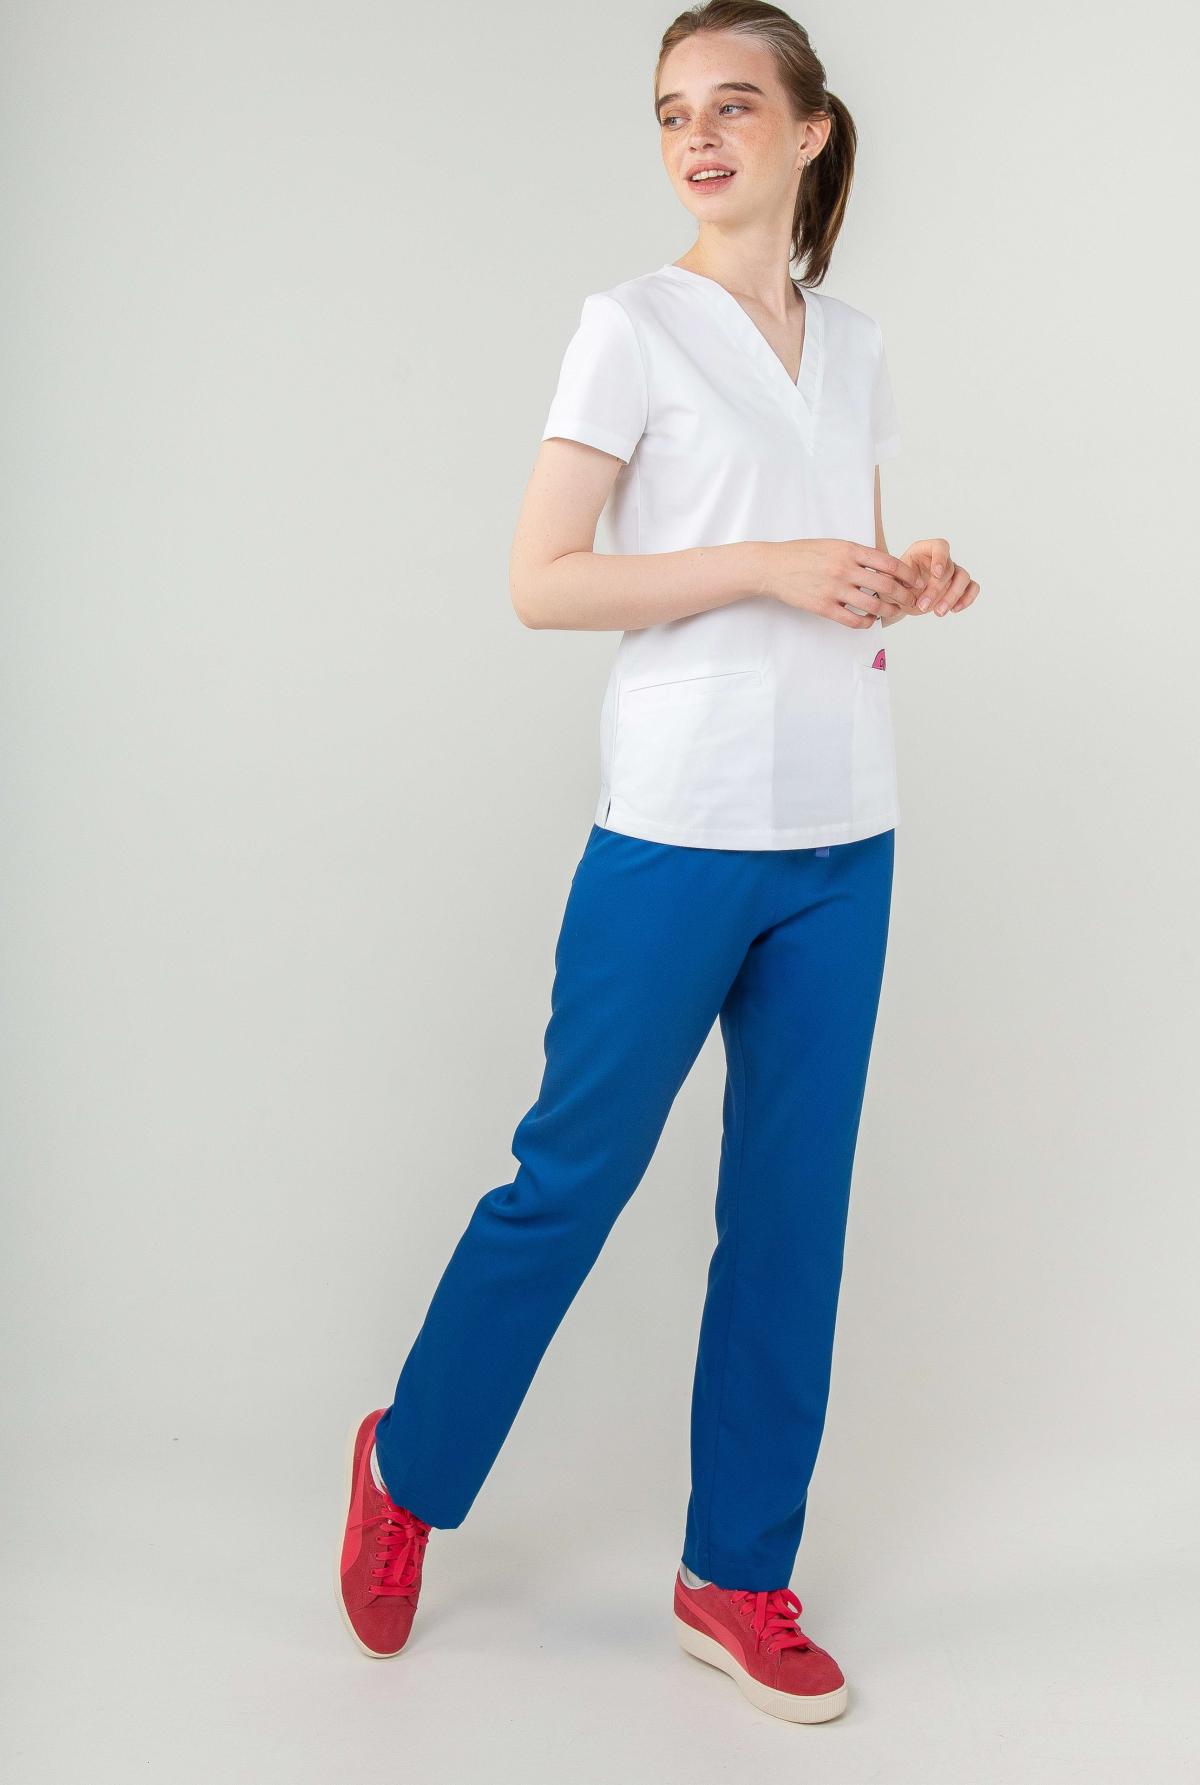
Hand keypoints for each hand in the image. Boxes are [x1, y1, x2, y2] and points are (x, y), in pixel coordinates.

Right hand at [760, 538, 925, 628]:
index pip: (890, 563)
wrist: (773, 567)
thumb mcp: (833, 545)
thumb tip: (883, 564)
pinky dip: (866, 623)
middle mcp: (844, 569)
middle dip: (904, 595)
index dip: (908, 574)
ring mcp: (834, 589)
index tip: (915, 581)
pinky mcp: (823, 607)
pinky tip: (869, 621)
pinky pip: (853, 620)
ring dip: (888, 611)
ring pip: (873, 605)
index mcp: (849, 550)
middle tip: (911, 600)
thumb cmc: (803, 554)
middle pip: (887, 585)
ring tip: (893, 612)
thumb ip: (858, 553)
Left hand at [899, 538, 978, 615]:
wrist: (899, 598)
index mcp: (923, 550)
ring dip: (953, 596)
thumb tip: (906, 582)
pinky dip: (967, 598)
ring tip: (938, 612)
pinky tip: (954, 610)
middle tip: (923, 606)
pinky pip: (972, 588)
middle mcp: (940, 559)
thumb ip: (896, 579)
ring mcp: (951, 571)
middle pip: (950, 568)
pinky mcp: (958, 585)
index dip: (941, 558)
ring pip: (963, 578)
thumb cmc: (894, 585)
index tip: (936, 574)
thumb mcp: (889, 581)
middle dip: (937, 590)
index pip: (940, 546)